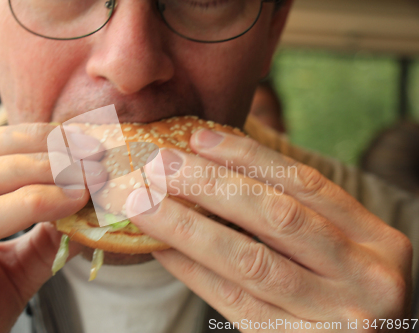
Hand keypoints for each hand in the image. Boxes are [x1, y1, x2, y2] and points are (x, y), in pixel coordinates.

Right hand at [0, 124, 103, 332]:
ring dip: (38, 170)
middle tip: (91, 151)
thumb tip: (81, 199)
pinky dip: (27, 206)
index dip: (29, 136)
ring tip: (87, 176)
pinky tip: (69, 203)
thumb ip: (42, 235)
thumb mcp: (15, 269)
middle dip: (38, 146)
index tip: (80, 139)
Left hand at [127, 129, 412, 331]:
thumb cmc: (341, 295)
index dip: (248, 156)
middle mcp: (366, 276)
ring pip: (249, 260)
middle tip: (161, 165)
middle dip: (211, 184)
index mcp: (376, 241)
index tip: (199, 137)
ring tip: (146, 204)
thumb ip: (297, 218)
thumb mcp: (339, 253)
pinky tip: (162, 250)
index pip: (306, 184)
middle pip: (276, 215)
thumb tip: (215, 171)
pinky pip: (232, 301)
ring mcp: (337, 317)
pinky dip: (191, 271)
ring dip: (188, 226)